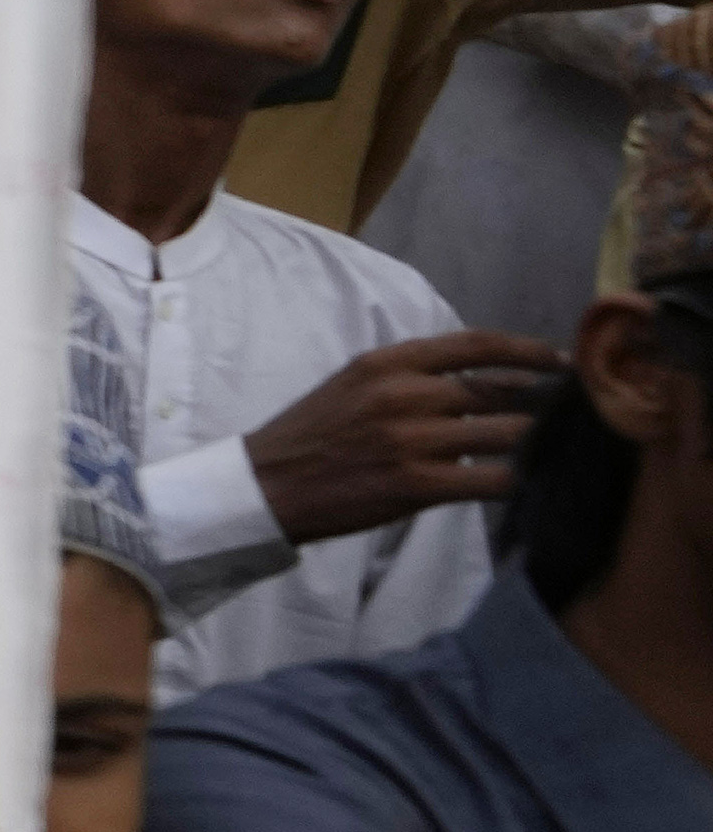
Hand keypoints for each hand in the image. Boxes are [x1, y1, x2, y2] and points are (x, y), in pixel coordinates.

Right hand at [241, 329, 567, 538]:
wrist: (267, 487)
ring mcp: (412, 441)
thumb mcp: (354, 385)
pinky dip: (517, 480)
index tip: (559, 362)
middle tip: (564, 415)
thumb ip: (412, 376)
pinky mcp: (418, 485)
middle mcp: (404, 394)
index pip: (477, 344)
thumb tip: (485, 380)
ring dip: (535, 443)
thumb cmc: (312, 436)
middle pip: (501, 392)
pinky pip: (492, 479)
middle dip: (541, 404)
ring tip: (549, 449)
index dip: (528, 351)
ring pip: (506, 434)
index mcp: (388, 363)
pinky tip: (526, 483)